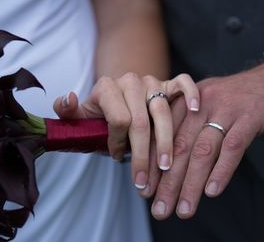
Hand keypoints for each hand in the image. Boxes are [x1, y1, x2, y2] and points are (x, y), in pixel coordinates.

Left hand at [53, 72, 198, 189]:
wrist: (120, 97)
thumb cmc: (103, 114)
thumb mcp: (82, 116)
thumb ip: (68, 112)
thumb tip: (69, 99)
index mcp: (108, 87)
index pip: (118, 119)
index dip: (117, 143)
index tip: (116, 158)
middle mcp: (131, 81)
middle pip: (140, 121)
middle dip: (141, 155)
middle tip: (143, 183)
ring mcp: (153, 81)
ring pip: (163, 111)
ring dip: (165, 142)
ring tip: (167, 166)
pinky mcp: (169, 82)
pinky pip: (184, 82)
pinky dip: (190, 94)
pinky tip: (195, 110)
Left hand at [147, 61, 263, 218]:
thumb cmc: (236, 100)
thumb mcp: (204, 104)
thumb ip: (185, 124)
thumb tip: (164, 161)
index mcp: (187, 100)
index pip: (163, 135)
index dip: (152, 165)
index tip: (145, 191)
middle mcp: (202, 103)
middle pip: (180, 146)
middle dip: (167, 181)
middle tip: (159, 209)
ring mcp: (226, 109)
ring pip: (203, 150)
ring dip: (191, 184)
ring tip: (184, 210)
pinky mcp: (250, 117)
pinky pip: (233, 147)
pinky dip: (221, 171)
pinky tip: (211, 192)